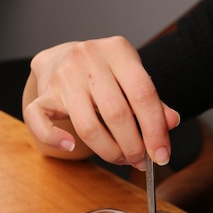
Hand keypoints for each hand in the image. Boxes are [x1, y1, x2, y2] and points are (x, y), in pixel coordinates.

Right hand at [22, 38, 179, 168]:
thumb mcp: (132, 80)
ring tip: (120, 159)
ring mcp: (64, 76)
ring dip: (109, 152)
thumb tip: (171, 122)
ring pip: (88, 127)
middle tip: (140, 161)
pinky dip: (55, 139)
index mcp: (118, 51)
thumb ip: (153, 102)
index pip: (143, 94)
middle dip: (133, 147)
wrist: (61, 58)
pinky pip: (41, 122)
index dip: (155, 131)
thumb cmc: (104, 75)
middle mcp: (89, 58)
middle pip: (117, 114)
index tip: (161, 156)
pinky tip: (71, 146)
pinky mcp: (44, 94)